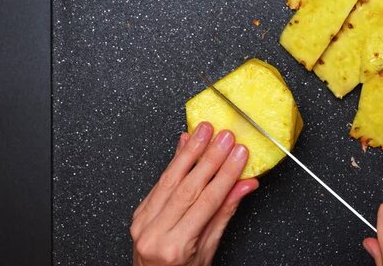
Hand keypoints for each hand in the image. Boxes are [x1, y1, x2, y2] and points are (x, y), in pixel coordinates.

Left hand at [130, 122, 258, 265]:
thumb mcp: (208, 251)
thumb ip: (223, 214)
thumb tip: (244, 186)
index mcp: (174, 246)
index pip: (206, 201)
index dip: (226, 174)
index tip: (239, 155)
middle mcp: (154, 232)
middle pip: (187, 186)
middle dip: (209, 157)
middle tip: (225, 137)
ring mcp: (142, 221)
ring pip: (170, 178)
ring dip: (190, 151)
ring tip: (205, 131)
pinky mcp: (139, 212)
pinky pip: (159, 181)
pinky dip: (174, 161)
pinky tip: (185, 144)